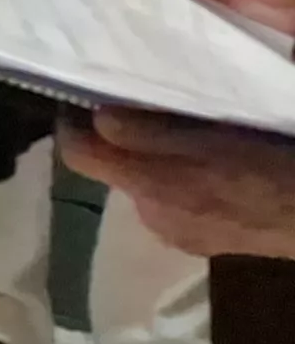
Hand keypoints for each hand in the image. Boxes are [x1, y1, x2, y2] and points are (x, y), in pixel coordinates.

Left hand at [62, 108, 294, 260]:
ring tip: (190, 139)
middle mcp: (151, 217)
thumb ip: (148, 132)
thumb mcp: (214, 138)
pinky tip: (217, 174)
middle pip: (115, 170)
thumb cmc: (272, 172)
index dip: (71, 123)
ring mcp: (179, 236)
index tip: (81, 97)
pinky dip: (184, 186)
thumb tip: (96, 119)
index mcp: (149, 188)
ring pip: (148, 187)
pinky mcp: (205, 245)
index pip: (77, 155)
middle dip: (122, 141)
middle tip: (146, 108)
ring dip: (156, 164)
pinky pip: (177, 206)